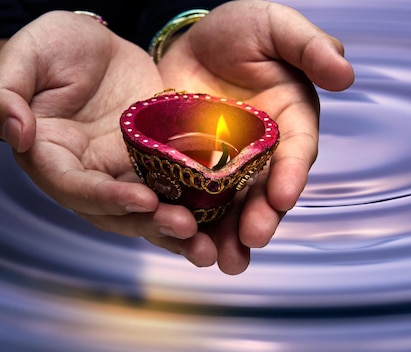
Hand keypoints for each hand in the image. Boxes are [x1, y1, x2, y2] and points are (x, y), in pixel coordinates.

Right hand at [0, 11, 202, 256]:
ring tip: (208, 241)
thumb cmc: (57, 45)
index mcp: (53, 155)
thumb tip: (15, 132)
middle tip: (187, 228)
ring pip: (151, 208)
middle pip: (117, 211)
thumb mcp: (29, 56)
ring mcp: (126, 170)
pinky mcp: (157, 161)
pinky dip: (197, 204)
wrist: (102, 45)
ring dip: (177, 227)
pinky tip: (223, 216)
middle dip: (151, 223)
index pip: (75, 187)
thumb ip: (8, 92)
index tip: (143, 200)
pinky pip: (177, 187)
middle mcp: (90, 173)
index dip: (106, 198)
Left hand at [157, 0, 353, 273]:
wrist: (191, 41)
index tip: (284, 195)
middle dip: (263, 216)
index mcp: (290, 121)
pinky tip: (187, 244)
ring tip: (225, 260)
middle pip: (267, 190)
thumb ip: (310, 47)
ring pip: (233, 206)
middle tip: (254, 237)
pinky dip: (192, 224)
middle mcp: (264, 151)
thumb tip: (345, 73)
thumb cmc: (241, 31)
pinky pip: (194, 201)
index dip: (292, 174)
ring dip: (231, 235)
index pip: (296, 151)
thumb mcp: (276, 26)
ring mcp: (228, 166)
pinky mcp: (193, 171)